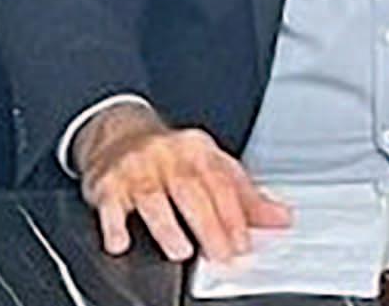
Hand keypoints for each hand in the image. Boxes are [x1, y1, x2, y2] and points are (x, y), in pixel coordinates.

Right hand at [72, 102, 290, 261]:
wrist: (117, 132)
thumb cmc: (170, 157)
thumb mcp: (210, 165)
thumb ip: (245, 196)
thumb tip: (282, 218)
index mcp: (196, 149)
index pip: (219, 180)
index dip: (234, 214)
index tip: (243, 244)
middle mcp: (165, 154)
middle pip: (189, 188)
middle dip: (207, 225)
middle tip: (220, 256)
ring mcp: (134, 167)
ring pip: (151, 195)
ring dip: (166, 226)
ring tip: (180, 251)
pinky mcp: (106, 183)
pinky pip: (109, 204)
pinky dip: (114, 225)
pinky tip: (121, 242)